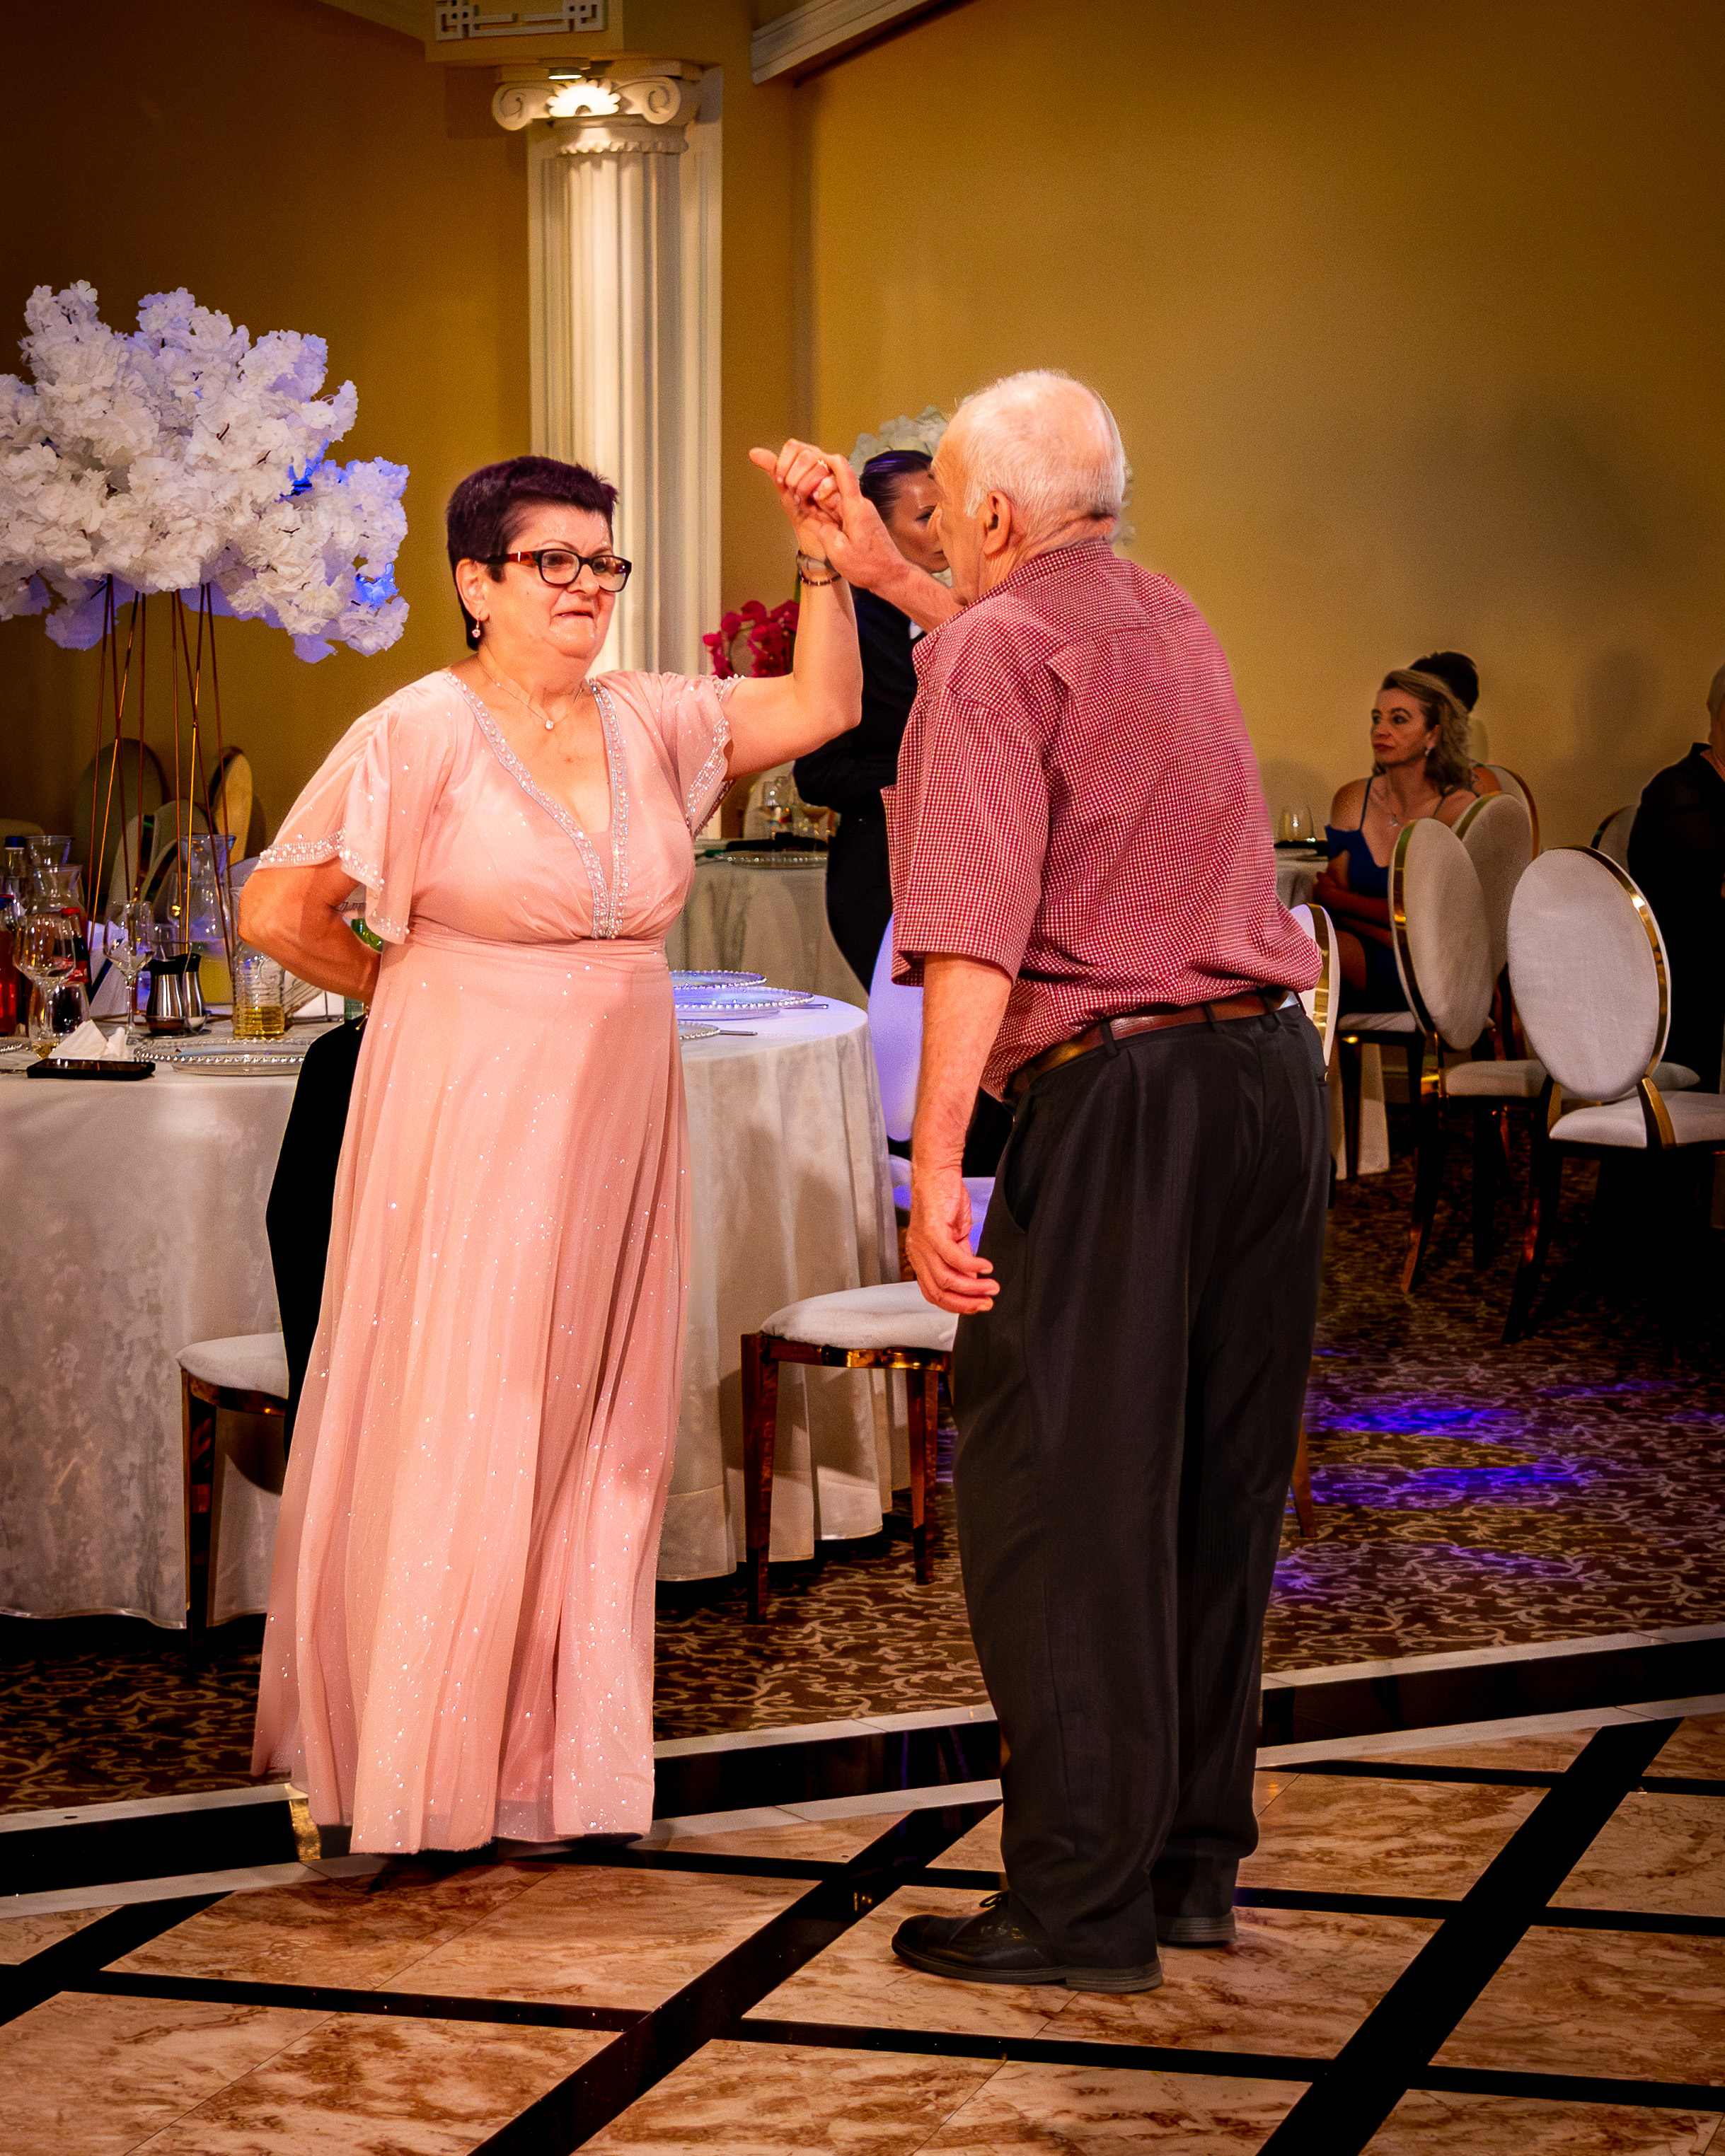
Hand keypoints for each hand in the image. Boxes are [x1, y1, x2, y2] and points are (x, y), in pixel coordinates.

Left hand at [750, 439, 849, 564]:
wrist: (816, 539)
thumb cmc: (804, 516)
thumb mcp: (785, 491)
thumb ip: (773, 469)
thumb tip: (754, 453)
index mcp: (806, 461)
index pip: (794, 447)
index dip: (784, 463)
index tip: (781, 480)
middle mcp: (821, 464)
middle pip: (805, 455)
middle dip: (794, 478)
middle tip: (794, 493)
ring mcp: (833, 475)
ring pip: (818, 465)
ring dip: (806, 486)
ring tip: (806, 499)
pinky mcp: (845, 487)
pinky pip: (831, 480)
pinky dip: (821, 492)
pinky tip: (817, 500)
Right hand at [750, 442, 909, 593]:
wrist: (892, 576)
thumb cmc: (870, 567)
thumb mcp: (838, 551)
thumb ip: (822, 530)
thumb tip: (808, 517)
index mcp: (855, 507)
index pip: (842, 470)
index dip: (825, 458)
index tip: (810, 455)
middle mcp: (859, 504)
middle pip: (834, 481)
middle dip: (814, 480)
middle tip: (796, 485)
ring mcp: (861, 511)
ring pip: (836, 495)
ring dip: (819, 496)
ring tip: (802, 501)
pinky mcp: (862, 520)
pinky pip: (841, 507)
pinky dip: (827, 508)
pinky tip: (817, 515)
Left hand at [905, 1163, 999, 1315]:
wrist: (937, 1173)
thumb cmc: (944, 1200)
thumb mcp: (955, 1236)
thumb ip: (962, 1260)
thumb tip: (973, 1280)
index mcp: (921, 1257)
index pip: (933, 1292)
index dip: (956, 1304)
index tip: (976, 1306)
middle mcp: (918, 1253)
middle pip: (938, 1291)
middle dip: (965, 1302)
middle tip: (986, 1303)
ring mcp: (923, 1244)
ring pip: (947, 1278)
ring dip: (973, 1287)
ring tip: (991, 1287)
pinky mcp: (933, 1232)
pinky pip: (954, 1257)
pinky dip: (973, 1265)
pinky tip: (986, 1267)